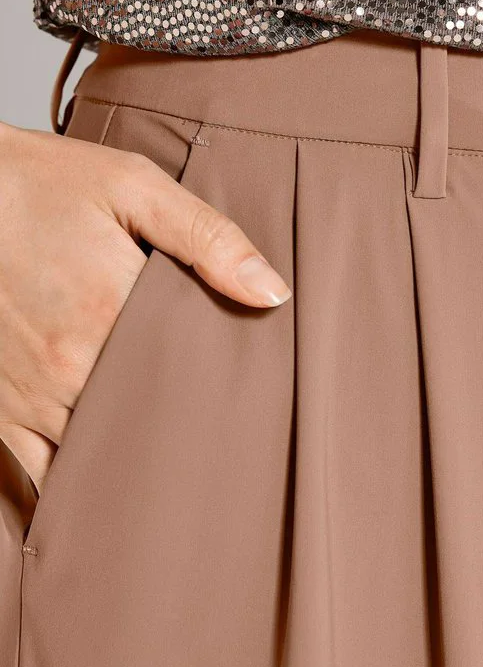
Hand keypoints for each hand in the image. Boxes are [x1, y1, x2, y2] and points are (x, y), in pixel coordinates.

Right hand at [0, 121, 291, 491]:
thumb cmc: (43, 184)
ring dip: (141, 457)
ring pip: (103, 452)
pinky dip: (79, 480)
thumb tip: (271, 292)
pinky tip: (111, 482)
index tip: (255, 399)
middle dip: (189, 427)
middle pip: (153, 419)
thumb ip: (207, 237)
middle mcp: (68, 363)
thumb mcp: (133, 187)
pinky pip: (43, 468)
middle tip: (226, 438)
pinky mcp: (0, 406)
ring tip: (180, 466)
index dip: (227, 389)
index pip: (193, 374)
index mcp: (112, 308)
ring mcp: (31, 393)